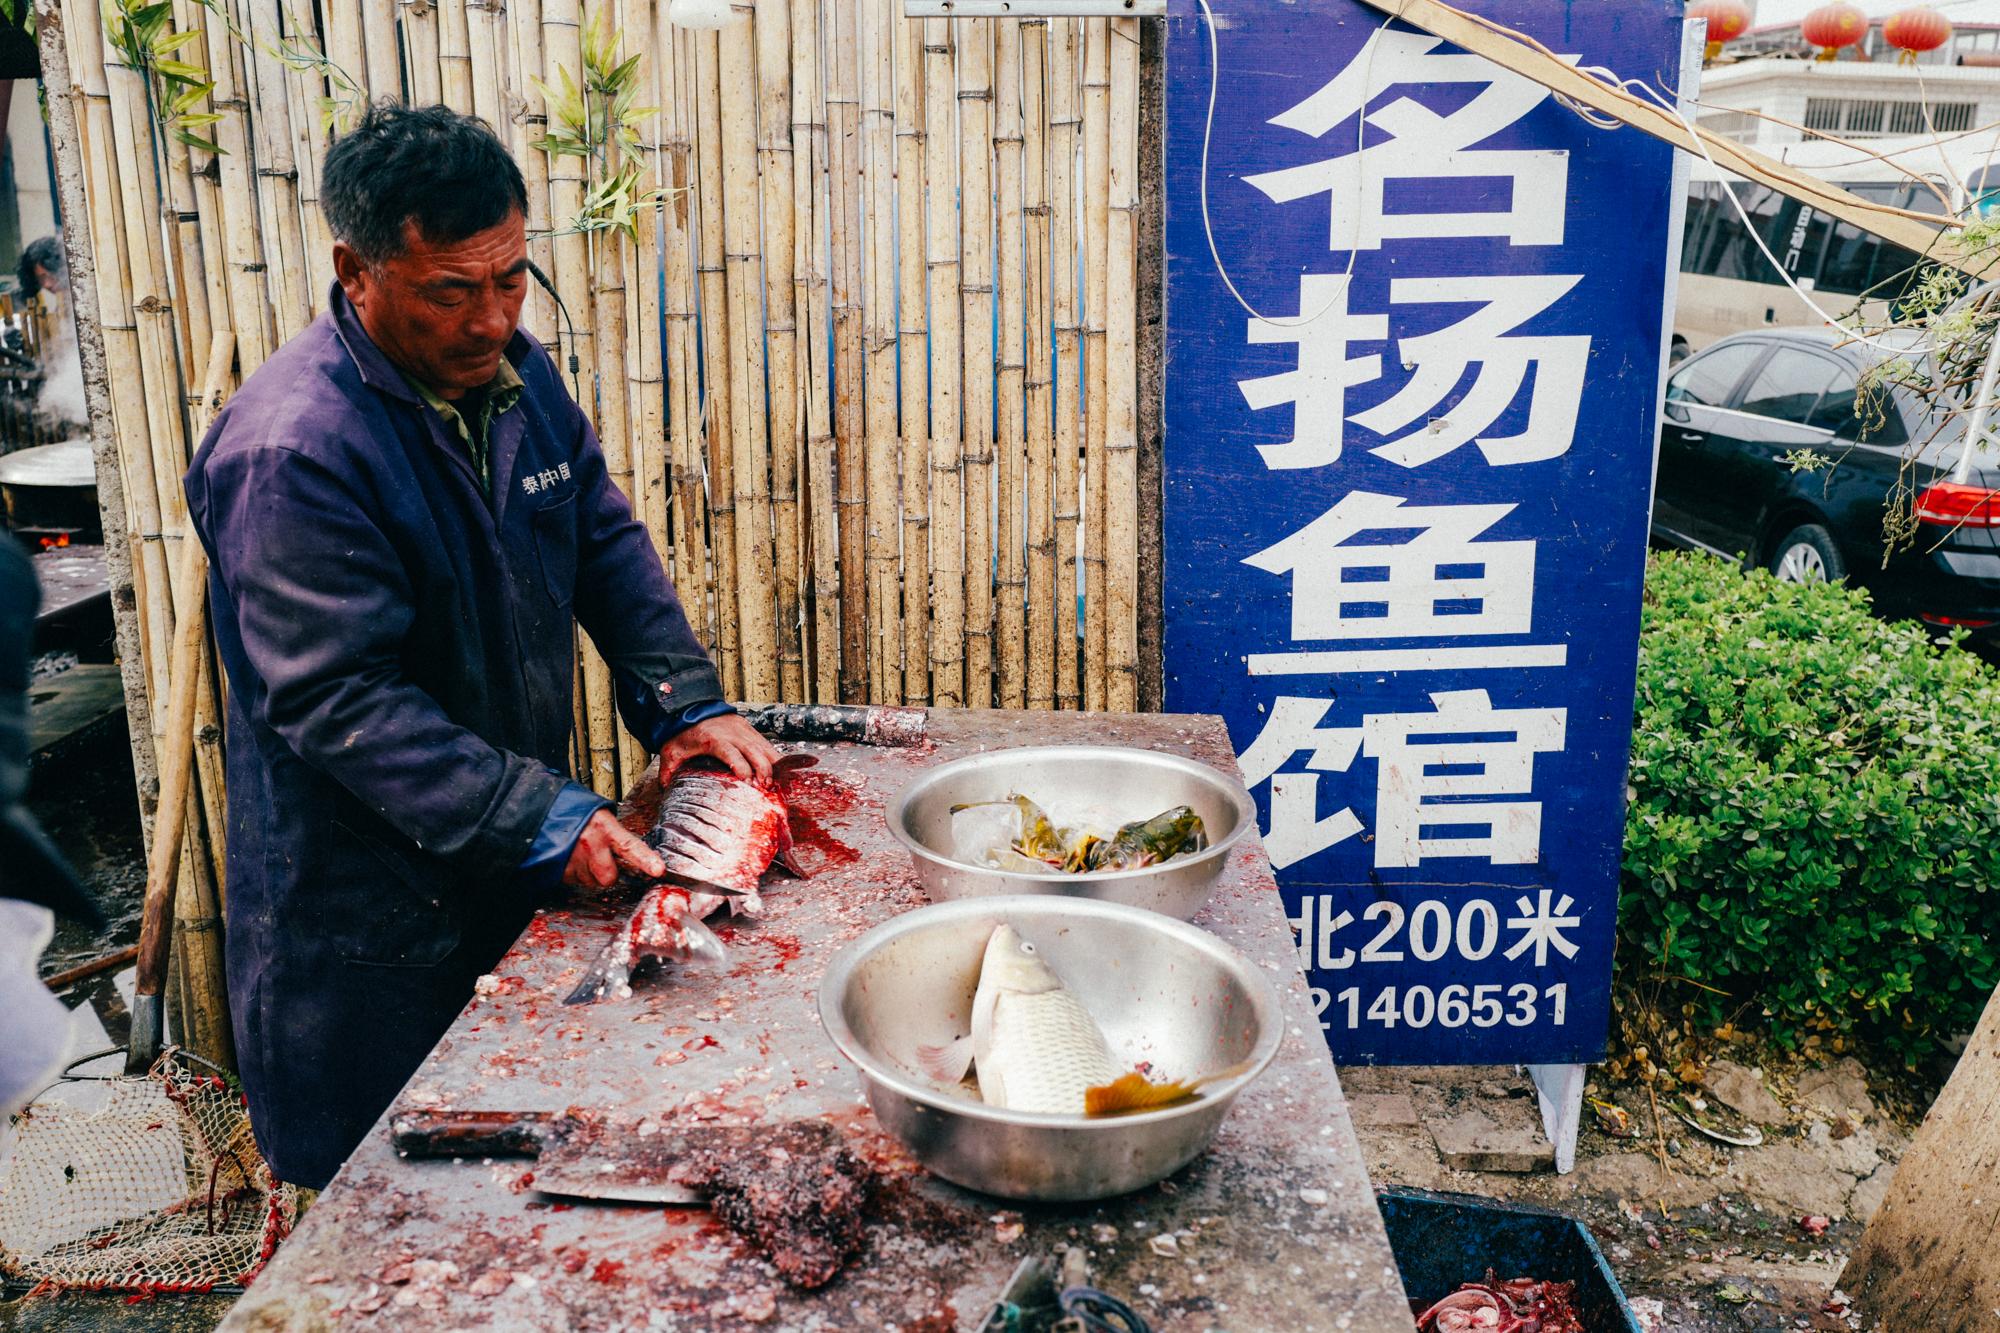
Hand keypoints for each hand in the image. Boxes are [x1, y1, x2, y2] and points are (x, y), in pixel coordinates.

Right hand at [562, 809, 665, 890]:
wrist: (542, 812)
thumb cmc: (575, 814)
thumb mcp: (600, 816)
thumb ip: (616, 835)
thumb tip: (632, 853)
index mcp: (604, 827)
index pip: (630, 846)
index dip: (646, 859)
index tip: (659, 870)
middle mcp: (590, 844)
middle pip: (609, 877)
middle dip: (607, 873)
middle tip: (600, 859)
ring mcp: (573, 858)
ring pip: (590, 882)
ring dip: (588, 873)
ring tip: (580, 854)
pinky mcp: (559, 869)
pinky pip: (574, 881)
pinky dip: (573, 873)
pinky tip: (569, 858)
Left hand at [660, 711, 776, 781]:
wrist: (692, 706)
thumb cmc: (683, 731)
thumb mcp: (672, 750)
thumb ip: (668, 770)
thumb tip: (664, 789)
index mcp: (714, 739)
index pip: (731, 753)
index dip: (741, 767)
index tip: (748, 782)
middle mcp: (733, 733)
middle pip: (753, 751)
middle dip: (763, 769)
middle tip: (766, 787)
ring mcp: (744, 731)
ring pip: (764, 747)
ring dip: (772, 765)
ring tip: (777, 783)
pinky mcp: (750, 730)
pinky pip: (767, 744)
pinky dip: (774, 758)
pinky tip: (780, 772)